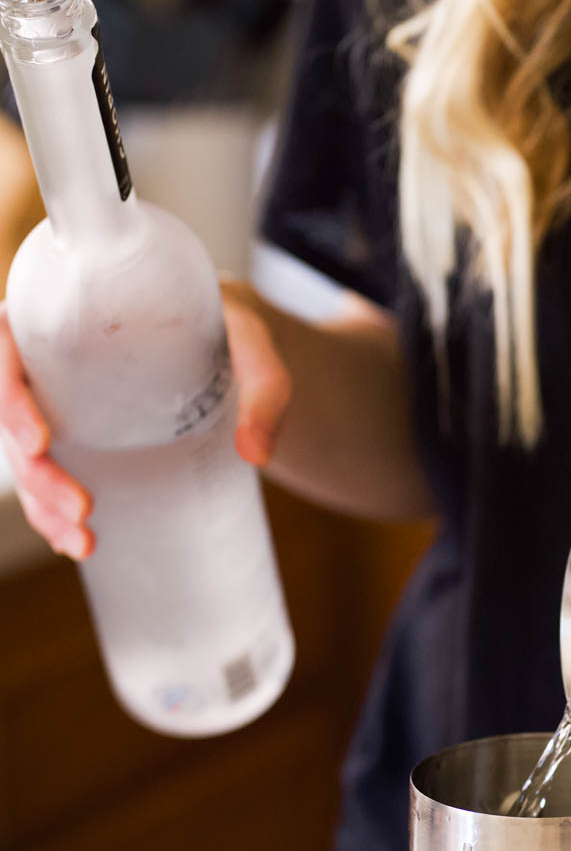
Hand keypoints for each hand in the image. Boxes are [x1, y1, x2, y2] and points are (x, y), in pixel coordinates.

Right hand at [0, 280, 292, 559]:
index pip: (7, 343)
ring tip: (83, 542)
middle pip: (12, 411)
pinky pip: (49, 472)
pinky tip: (75, 541)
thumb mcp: (255, 342)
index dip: (9, 395)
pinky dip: (53, 511)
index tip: (41, 441)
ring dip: (41, 504)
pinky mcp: (80, 432)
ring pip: (25, 453)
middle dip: (36, 472)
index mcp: (70, 308)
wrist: (237, 345)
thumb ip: (264, 387)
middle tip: (82, 508)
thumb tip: (255, 453)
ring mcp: (61, 398)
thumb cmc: (235, 327)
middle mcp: (53, 354)